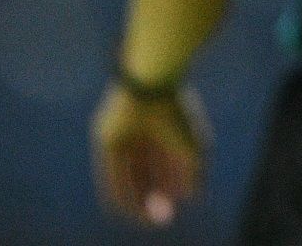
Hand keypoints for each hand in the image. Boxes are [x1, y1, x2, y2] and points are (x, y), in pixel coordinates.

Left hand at [91, 83, 210, 226]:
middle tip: (164, 216)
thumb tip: (195, 197)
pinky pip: (110, 173)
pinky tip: (131, 208)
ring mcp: (123, 135)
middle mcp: (142, 132)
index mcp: (164, 128)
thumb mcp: (193, 148)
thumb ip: (195, 173)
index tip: (180, 203)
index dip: (173, 184)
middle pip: (146, 171)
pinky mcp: (106, 140)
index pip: (166, 163)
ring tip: (150, 216)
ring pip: (129, 174)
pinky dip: (120, 192)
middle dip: (155, 195)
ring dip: (138, 198)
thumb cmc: (177, 114)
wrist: (153, 85)